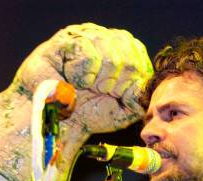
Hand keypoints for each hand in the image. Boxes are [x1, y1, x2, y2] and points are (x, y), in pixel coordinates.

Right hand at [0, 23, 152, 180]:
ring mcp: (86, 37)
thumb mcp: (124, 109)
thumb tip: (145, 84)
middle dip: (117, 80)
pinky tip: (72, 77)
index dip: (132, 78)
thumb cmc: (88, 113)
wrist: (56, 121)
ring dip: (100, 77)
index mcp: (123, 54)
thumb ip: (141, 96)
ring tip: (86, 86)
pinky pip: (88, 51)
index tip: (118, 95)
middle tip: (101, 91)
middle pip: (128, 53)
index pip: (139, 56)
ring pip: (110, 50)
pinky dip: (83, 72)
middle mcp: (106, 41)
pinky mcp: (67, 39)